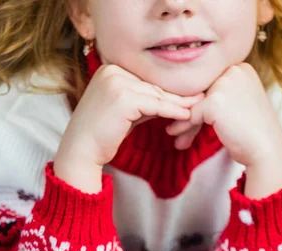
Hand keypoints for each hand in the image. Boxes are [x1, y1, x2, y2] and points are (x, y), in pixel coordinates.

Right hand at [55, 64, 203, 191]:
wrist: (81, 151)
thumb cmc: (102, 135)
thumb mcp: (125, 112)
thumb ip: (143, 101)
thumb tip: (170, 99)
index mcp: (110, 68)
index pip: (146, 80)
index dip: (167, 91)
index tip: (189, 95)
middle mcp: (112, 70)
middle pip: (152, 85)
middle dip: (176, 95)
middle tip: (200, 98)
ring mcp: (117, 81)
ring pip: (156, 94)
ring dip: (179, 103)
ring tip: (199, 107)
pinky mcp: (124, 97)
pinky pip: (156, 104)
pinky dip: (173, 110)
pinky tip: (187, 114)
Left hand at [166, 63, 281, 166]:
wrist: (266, 150)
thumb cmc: (253, 134)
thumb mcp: (237, 107)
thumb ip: (216, 100)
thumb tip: (187, 106)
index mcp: (241, 69)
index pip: (210, 84)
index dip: (198, 104)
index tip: (190, 122)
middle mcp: (234, 70)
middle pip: (200, 92)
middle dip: (188, 114)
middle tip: (177, 133)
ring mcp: (224, 84)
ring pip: (193, 103)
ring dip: (183, 123)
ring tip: (175, 138)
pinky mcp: (214, 101)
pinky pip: (191, 114)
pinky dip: (185, 128)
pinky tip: (180, 140)